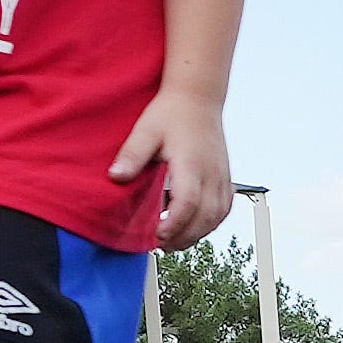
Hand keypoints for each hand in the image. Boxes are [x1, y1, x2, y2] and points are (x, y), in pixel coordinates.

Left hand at [112, 76, 236, 249]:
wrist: (197, 98)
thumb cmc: (172, 113)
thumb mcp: (145, 131)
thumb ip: (132, 156)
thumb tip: (116, 176)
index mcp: (192, 164)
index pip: (188, 203)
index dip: (174, 224)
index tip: (157, 235)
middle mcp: (211, 173)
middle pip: (205, 217)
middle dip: (183, 237)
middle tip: (160, 244)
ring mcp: (221, 176)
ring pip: (217, 217)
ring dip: (198, 233)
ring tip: (175, 240)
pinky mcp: (225, 177)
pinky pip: (225, 208)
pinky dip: (211, 223)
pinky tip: (196, 226)